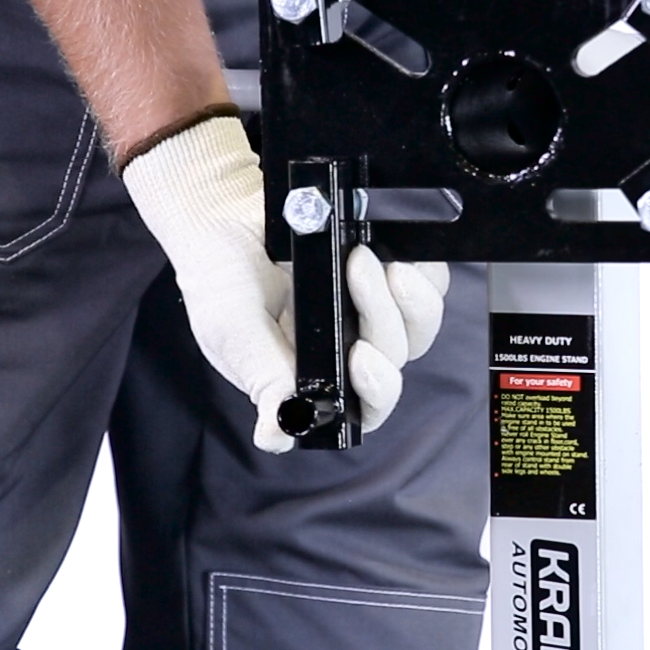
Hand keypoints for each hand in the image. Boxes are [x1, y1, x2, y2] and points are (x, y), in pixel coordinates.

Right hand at [121, 115, 448, 450]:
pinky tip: (385, 248)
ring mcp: (373, 310)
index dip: (375, 391)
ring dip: (405, 294)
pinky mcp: (388, 269)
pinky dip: (419, 268)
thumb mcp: (234, 334)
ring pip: (420, 321)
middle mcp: (349, 350)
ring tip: (362, 257)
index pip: (364, 406)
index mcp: (313, 380)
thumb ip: (264, 381)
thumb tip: (277, 437)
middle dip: (382, 319)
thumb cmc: (220, 279)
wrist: (222, 212)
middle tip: (355, 271)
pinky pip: (428, 279)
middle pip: (397, 355)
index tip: (360, 358)